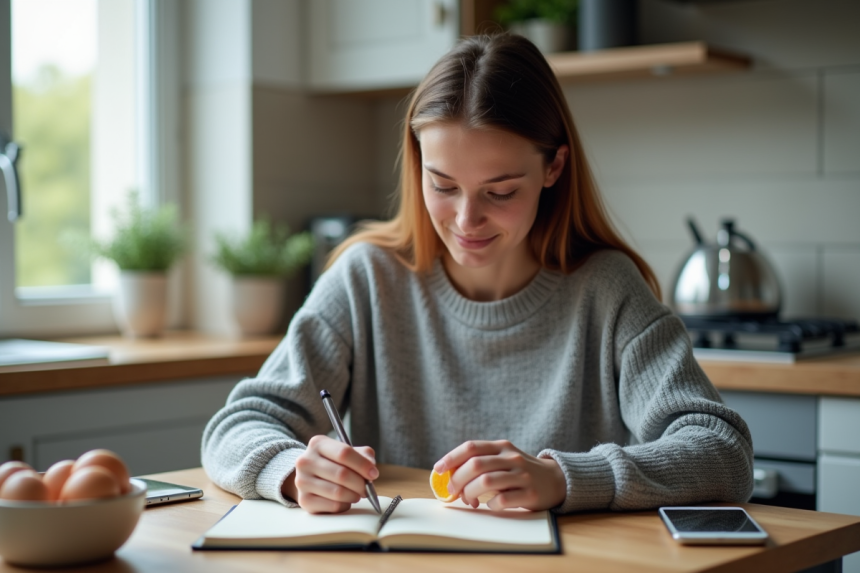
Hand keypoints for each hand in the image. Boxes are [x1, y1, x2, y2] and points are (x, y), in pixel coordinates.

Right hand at [283, 435, 377, 513]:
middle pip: (341, 474)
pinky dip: (344, 505)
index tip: (374, 474)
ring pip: (338, 492)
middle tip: (367, 488)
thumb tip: (371, 471)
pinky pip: (333, 506)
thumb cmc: (334, 463)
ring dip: (354, 495)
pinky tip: (344, 500)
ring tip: (356, 494)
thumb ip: (363, 456)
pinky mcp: (304, 500)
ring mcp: (302, 481)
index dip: (363, 465)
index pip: (344, 453)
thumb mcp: (348, 452)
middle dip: (360, 484)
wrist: (310, 476)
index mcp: (318, 443)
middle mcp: (306, 461)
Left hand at [434, 440, 565, 510]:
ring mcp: (522, 475)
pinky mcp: (530, 493)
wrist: (555, 480)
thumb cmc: (520, 471)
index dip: (451, 458)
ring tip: (469, 501)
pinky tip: (490, 505)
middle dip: (458, 480)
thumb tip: (449, 475)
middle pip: (476, 465)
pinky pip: (502, 500)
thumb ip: (481, 462)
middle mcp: (511, 458)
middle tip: (453, 491)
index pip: (471, 447)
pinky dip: (490, 504)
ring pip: (486, 482)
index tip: (438, 470)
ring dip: (470, 493)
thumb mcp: (503, 458)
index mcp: (501, 447)